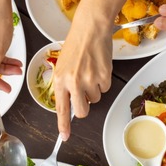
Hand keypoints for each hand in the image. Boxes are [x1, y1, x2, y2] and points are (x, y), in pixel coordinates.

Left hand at [52, 11, 113, 139]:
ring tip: (90, 71)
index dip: (63, 125)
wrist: (90, 29)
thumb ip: (65, 85)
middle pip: (81, 111)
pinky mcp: (104, 77)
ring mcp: (89, 80)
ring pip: (95, 99)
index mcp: (60, 80)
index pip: (61, 108)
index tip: (65, 137)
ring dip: (95, 89)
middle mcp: (73, 83)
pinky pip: (106, 89)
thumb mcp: (63, 65)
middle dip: (85, 107)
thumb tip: (71, 103)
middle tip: (85, 93)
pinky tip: (98, 67)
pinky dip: (103, 81)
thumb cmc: (77, 45)